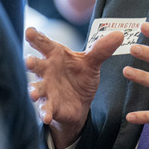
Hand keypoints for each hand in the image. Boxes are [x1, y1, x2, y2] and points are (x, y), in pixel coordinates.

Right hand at [25, 27, 123, 148]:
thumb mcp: (92, 62)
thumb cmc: (80, 76)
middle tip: (28, 61)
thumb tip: (120, 34)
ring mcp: (46, 88)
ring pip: (36, 88)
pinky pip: (45, 109)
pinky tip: (45, 117)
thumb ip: (102, 49)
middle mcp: (46, 70)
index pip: (44, 43)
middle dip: (30, 63)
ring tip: (33, 93)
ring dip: (33, 90)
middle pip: (35, 65)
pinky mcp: (49, 105)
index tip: (30, 32)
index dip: (36, 37)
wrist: (79, 103)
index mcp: (55, 55)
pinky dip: (44, 112)